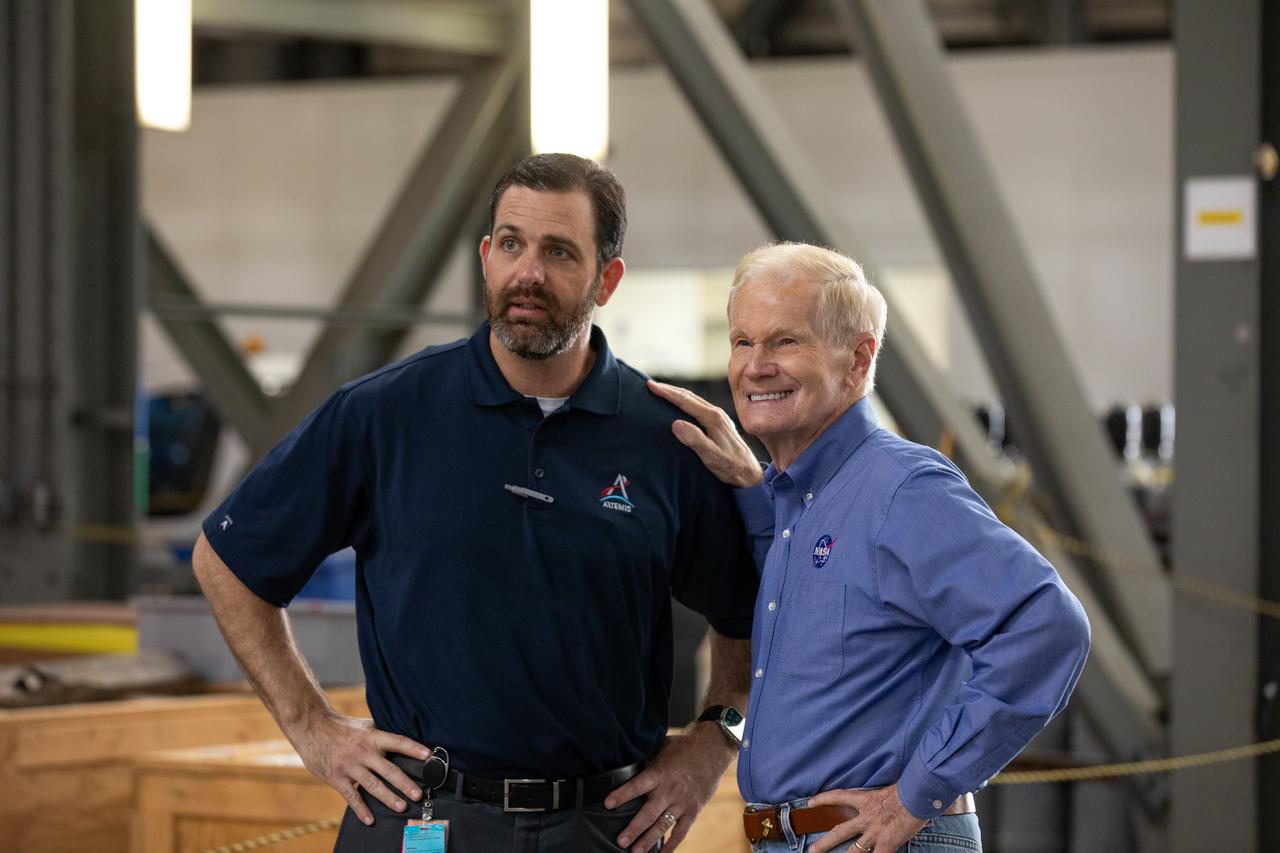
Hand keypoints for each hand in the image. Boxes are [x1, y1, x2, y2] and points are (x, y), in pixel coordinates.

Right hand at [287, 711, 432, 825]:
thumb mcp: (363, 725)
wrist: (312, 727)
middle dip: (405, 783)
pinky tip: (370, 819)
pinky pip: (351, 796)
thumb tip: (401, 741)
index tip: (429, 756)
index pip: (398, 742)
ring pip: (373, 785)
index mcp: (372, 736)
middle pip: (388, 769)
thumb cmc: (341, 727)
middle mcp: (363, 751)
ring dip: (388, 797)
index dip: (414, 749)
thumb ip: (380, 734)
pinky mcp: (336, 777)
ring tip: (402, 806)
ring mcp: (350, 766)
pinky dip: (361, 809)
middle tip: (418, 794)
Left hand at [605, 722, 735, 851]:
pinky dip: (672, 845)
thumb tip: (625, 764)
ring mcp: (682, 802)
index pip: (637, 785)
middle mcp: (670, 790)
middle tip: (621, 841)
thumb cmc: (683, 748)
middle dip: (634, 828)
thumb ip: (646, 761)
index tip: (607, 804)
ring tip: (635, 852)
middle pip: (649, 813)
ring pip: (663, 825)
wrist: (712, 750)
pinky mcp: (693, 810)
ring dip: (648, 840)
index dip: (622, 794)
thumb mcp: (662, 748)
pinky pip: (681, 831)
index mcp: (659, 773)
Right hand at [646, 380, 763, 488]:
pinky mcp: (719, 423)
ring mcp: (719, 417)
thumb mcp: (712, 457)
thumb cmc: (731, 467)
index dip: (667, 393)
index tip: (651, 386)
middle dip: (669, 389)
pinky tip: (680, 404)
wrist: (750, 473)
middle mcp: (716, 413)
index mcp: (713, 419)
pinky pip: (698, 406)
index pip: (685, 401)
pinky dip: (685, 401)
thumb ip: (695, 440)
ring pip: (694, 400)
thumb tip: (676, 423)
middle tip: (650, 385)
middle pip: (689, 396)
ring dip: (677, 394)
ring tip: (662, 391)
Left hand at [805, 784, 926, 852]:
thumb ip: (884, 798)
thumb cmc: (907, 789)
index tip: (811, 803)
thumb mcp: (890, 790)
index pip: (839, 797)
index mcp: (865, 800)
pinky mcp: (886, 844)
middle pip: (841, 831)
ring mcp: (875, 832)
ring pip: (854, 850)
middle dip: (825, 842)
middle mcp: (866, 818)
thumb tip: (891, 797)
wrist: (916, 795)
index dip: (824, 799)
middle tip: (812, 850)